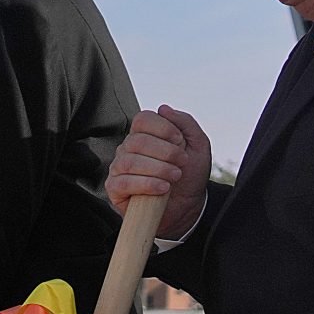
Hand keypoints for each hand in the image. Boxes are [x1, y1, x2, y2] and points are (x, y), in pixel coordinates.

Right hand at [105, 105, 212, 241]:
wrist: (187, 205)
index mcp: (145, 135)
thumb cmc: (190, 175)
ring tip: (174, 177)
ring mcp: (119, 169)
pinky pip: (123, 182)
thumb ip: (185, 123)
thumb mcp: (198, 145)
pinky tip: (162, 188)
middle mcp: (128, 149)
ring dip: (158, 169)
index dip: (162, 128)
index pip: (142, 119)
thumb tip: (163, 108)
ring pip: (130, 162)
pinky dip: (146, 184)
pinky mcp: (115, 189)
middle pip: (137, 141)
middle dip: (165, 152)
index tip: (179, 141)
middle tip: (181, 163)